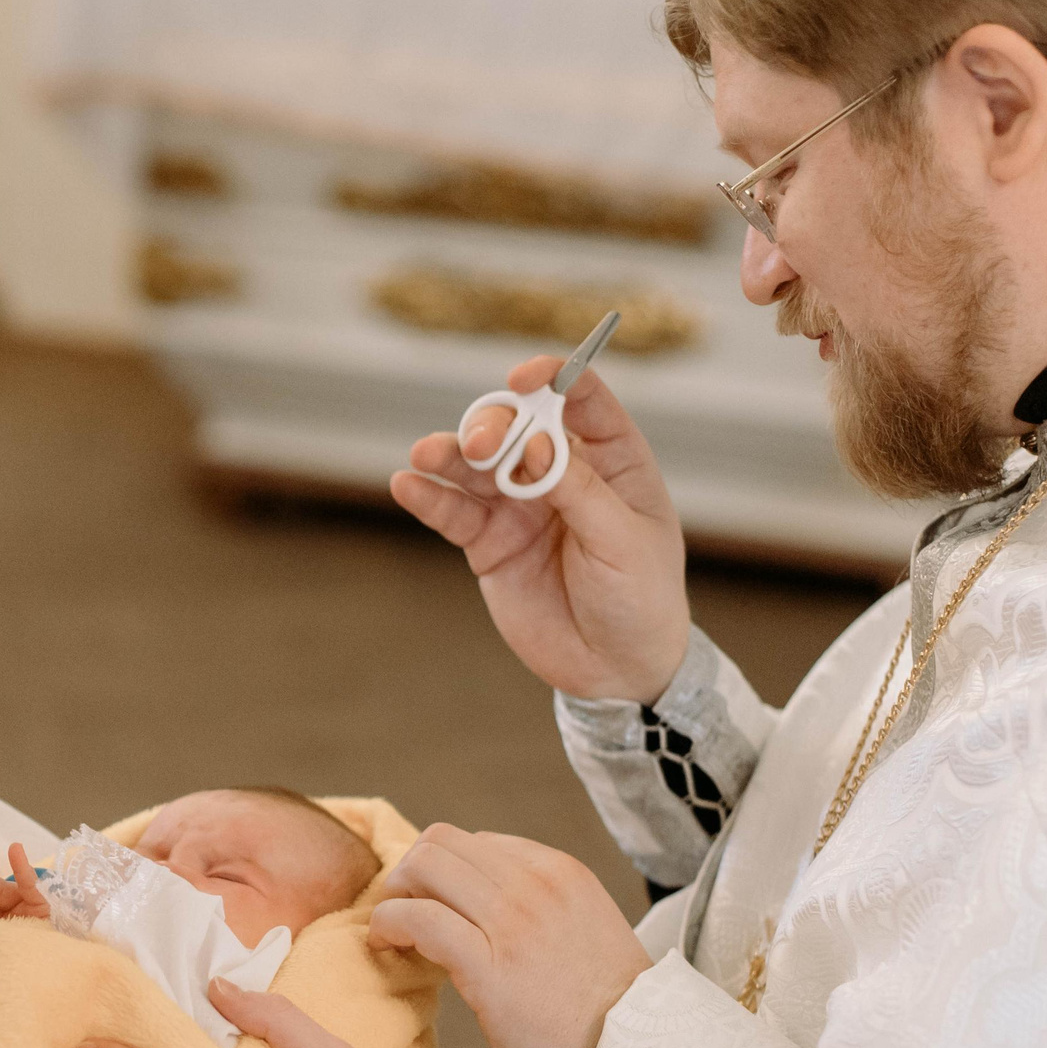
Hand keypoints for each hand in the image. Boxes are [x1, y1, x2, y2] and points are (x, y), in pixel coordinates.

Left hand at [367, 826, 650, 1047]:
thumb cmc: (610, 1015)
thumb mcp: (586, 933)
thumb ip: (544, 911)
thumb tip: (488, 908)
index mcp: (561, 872)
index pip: (478, 842)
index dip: (445, 873)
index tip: (434, 907)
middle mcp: (536, 883)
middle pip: (441, 842)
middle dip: (410, 874)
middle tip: (402, 914)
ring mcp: (513, 920)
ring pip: (424, 866)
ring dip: (393, 896)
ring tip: (393, 932)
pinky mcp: (488, 965)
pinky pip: (417, 918)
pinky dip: (388, 925)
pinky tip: (388, 948)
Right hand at [390, 356, 690, 703]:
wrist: (616, 669)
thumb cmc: (639, 597)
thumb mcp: (622, 540)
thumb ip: (578, 490)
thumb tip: (534, 445)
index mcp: (612, 459)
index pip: (581, 400)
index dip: (553, 378)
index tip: (524, 377)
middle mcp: (561, 472)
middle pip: (518, 426)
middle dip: (495, 425)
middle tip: (482, 446)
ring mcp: (520, 506)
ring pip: (477, 465)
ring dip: (451, 454)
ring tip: (427, 454)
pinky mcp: (488, 543)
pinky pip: (453, 512)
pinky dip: (429, 497)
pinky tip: (407, 485)